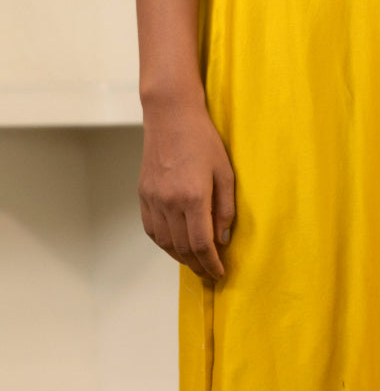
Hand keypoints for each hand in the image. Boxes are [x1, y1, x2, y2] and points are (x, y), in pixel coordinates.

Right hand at [138, 97, 235, 280]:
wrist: (171, 117)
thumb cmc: (203, 140)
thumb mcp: (225, 172)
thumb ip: (225, 208)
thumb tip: (223, 239)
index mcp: (193, 197)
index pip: (201, 244)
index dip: (211, 263)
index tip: (219, 273)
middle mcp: (169, 202)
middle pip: (182, 248)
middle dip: (198, 265)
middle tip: (210, 273)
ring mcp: (153, 199)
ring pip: (165, 243)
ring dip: (181, 258)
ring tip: (195, 263)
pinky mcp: (143, 195)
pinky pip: (152, 230)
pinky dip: (164, 243)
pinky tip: (176, 245)